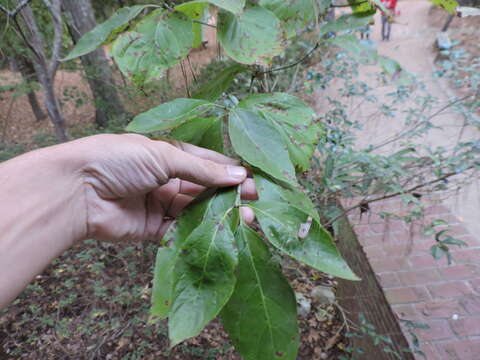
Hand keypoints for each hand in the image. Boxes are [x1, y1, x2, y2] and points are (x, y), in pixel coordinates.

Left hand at [77, 134, 256, 241]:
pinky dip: (200, 233)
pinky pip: (181, 232)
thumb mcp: (164, 155)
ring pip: (197, 212)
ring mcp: (160, 205)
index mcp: (169, 155)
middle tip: (255, 204)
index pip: (207, 163)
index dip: (230, 172)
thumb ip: (202, 169)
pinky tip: (221, 234)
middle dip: (229, 196)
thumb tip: (239, 174)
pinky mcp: (153, 230)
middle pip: (205, 189)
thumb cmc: (119, 159)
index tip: (253, 182)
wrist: (77, 189)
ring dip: (220, 216)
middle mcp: (167, 180)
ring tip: (245, 220)